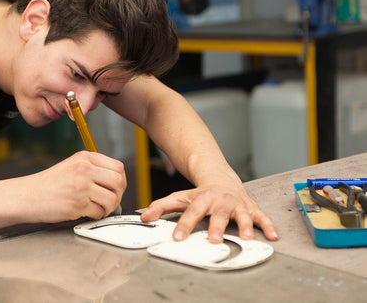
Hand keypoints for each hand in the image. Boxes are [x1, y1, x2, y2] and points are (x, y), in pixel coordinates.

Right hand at [28, 151, 125, 222]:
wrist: (27, 196)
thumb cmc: (49, 184)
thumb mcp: (72, 166)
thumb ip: (93, 169)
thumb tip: (117, 181)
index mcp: (85, 158)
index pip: (118, 167)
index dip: (121, 180)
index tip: (116, 188)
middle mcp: (85, 169)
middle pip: (119, 182)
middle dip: (118, 195)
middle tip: (111, 201)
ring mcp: (82, 186)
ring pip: (112, 199)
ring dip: (109, 208)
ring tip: (98, 208)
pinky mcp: (78, 204)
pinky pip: (99, 212)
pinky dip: (96, 215)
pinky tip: (86, 212)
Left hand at [140, 183, 277, 242]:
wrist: (220, 178)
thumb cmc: (200, 193)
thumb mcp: (180, 197)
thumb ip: (162, 206)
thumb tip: (145, 216)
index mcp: (203, 199)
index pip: (192, 213)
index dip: (184, 225)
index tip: (178, 237)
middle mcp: (221, 201)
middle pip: (219, 214)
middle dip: (217, 227)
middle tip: (214, 240)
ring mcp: (237, 204)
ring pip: (242, 215)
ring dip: (245, 225)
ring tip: (246, 237)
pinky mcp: (250, 207)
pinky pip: (262, 216)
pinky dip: (268, 225)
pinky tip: (273, 236)